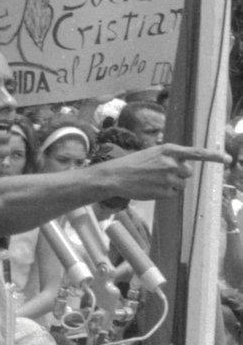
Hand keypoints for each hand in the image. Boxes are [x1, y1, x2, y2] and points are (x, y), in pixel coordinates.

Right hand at [103, 144, 225, 202]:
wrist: (117, 176)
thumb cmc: (134, 163)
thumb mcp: (154, 153)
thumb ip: (171, 157)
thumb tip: (186, 169)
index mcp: (169, 149)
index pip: (197, 153)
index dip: (214, 156)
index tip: (227, 159)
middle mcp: (171, 163)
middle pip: (188, 172)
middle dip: (179, 174)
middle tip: (161, 173)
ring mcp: (168, 178)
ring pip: (181, 185)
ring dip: (172, 184)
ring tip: (154, 181)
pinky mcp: (165, 192)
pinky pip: (173, 194)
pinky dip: (165, 192)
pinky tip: (152, 188)